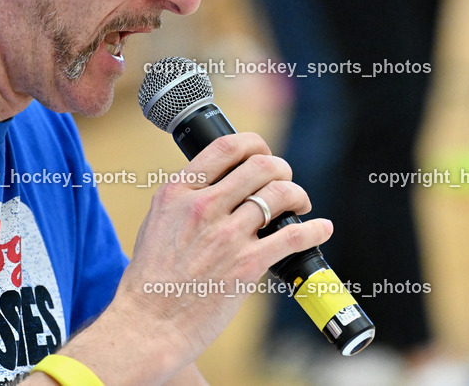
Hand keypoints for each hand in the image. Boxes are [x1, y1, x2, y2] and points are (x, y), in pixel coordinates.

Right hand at [109, 132, 331, 373]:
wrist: (147, 324)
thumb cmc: (149, 280)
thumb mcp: (157, 223)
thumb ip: (185, 200)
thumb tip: (217, 185)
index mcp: (178, 192)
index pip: (226, 147)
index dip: (254, 144)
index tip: (262, 153)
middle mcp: (203, 207)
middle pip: (260, 166)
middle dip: (281, 168)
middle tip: (284, 179)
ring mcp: (226, 235)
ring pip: (280, 195)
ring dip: (298, 194)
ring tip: (300, 203)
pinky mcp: (246, 264)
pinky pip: (293, 236)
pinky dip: (314, 229)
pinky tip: (321, 228)